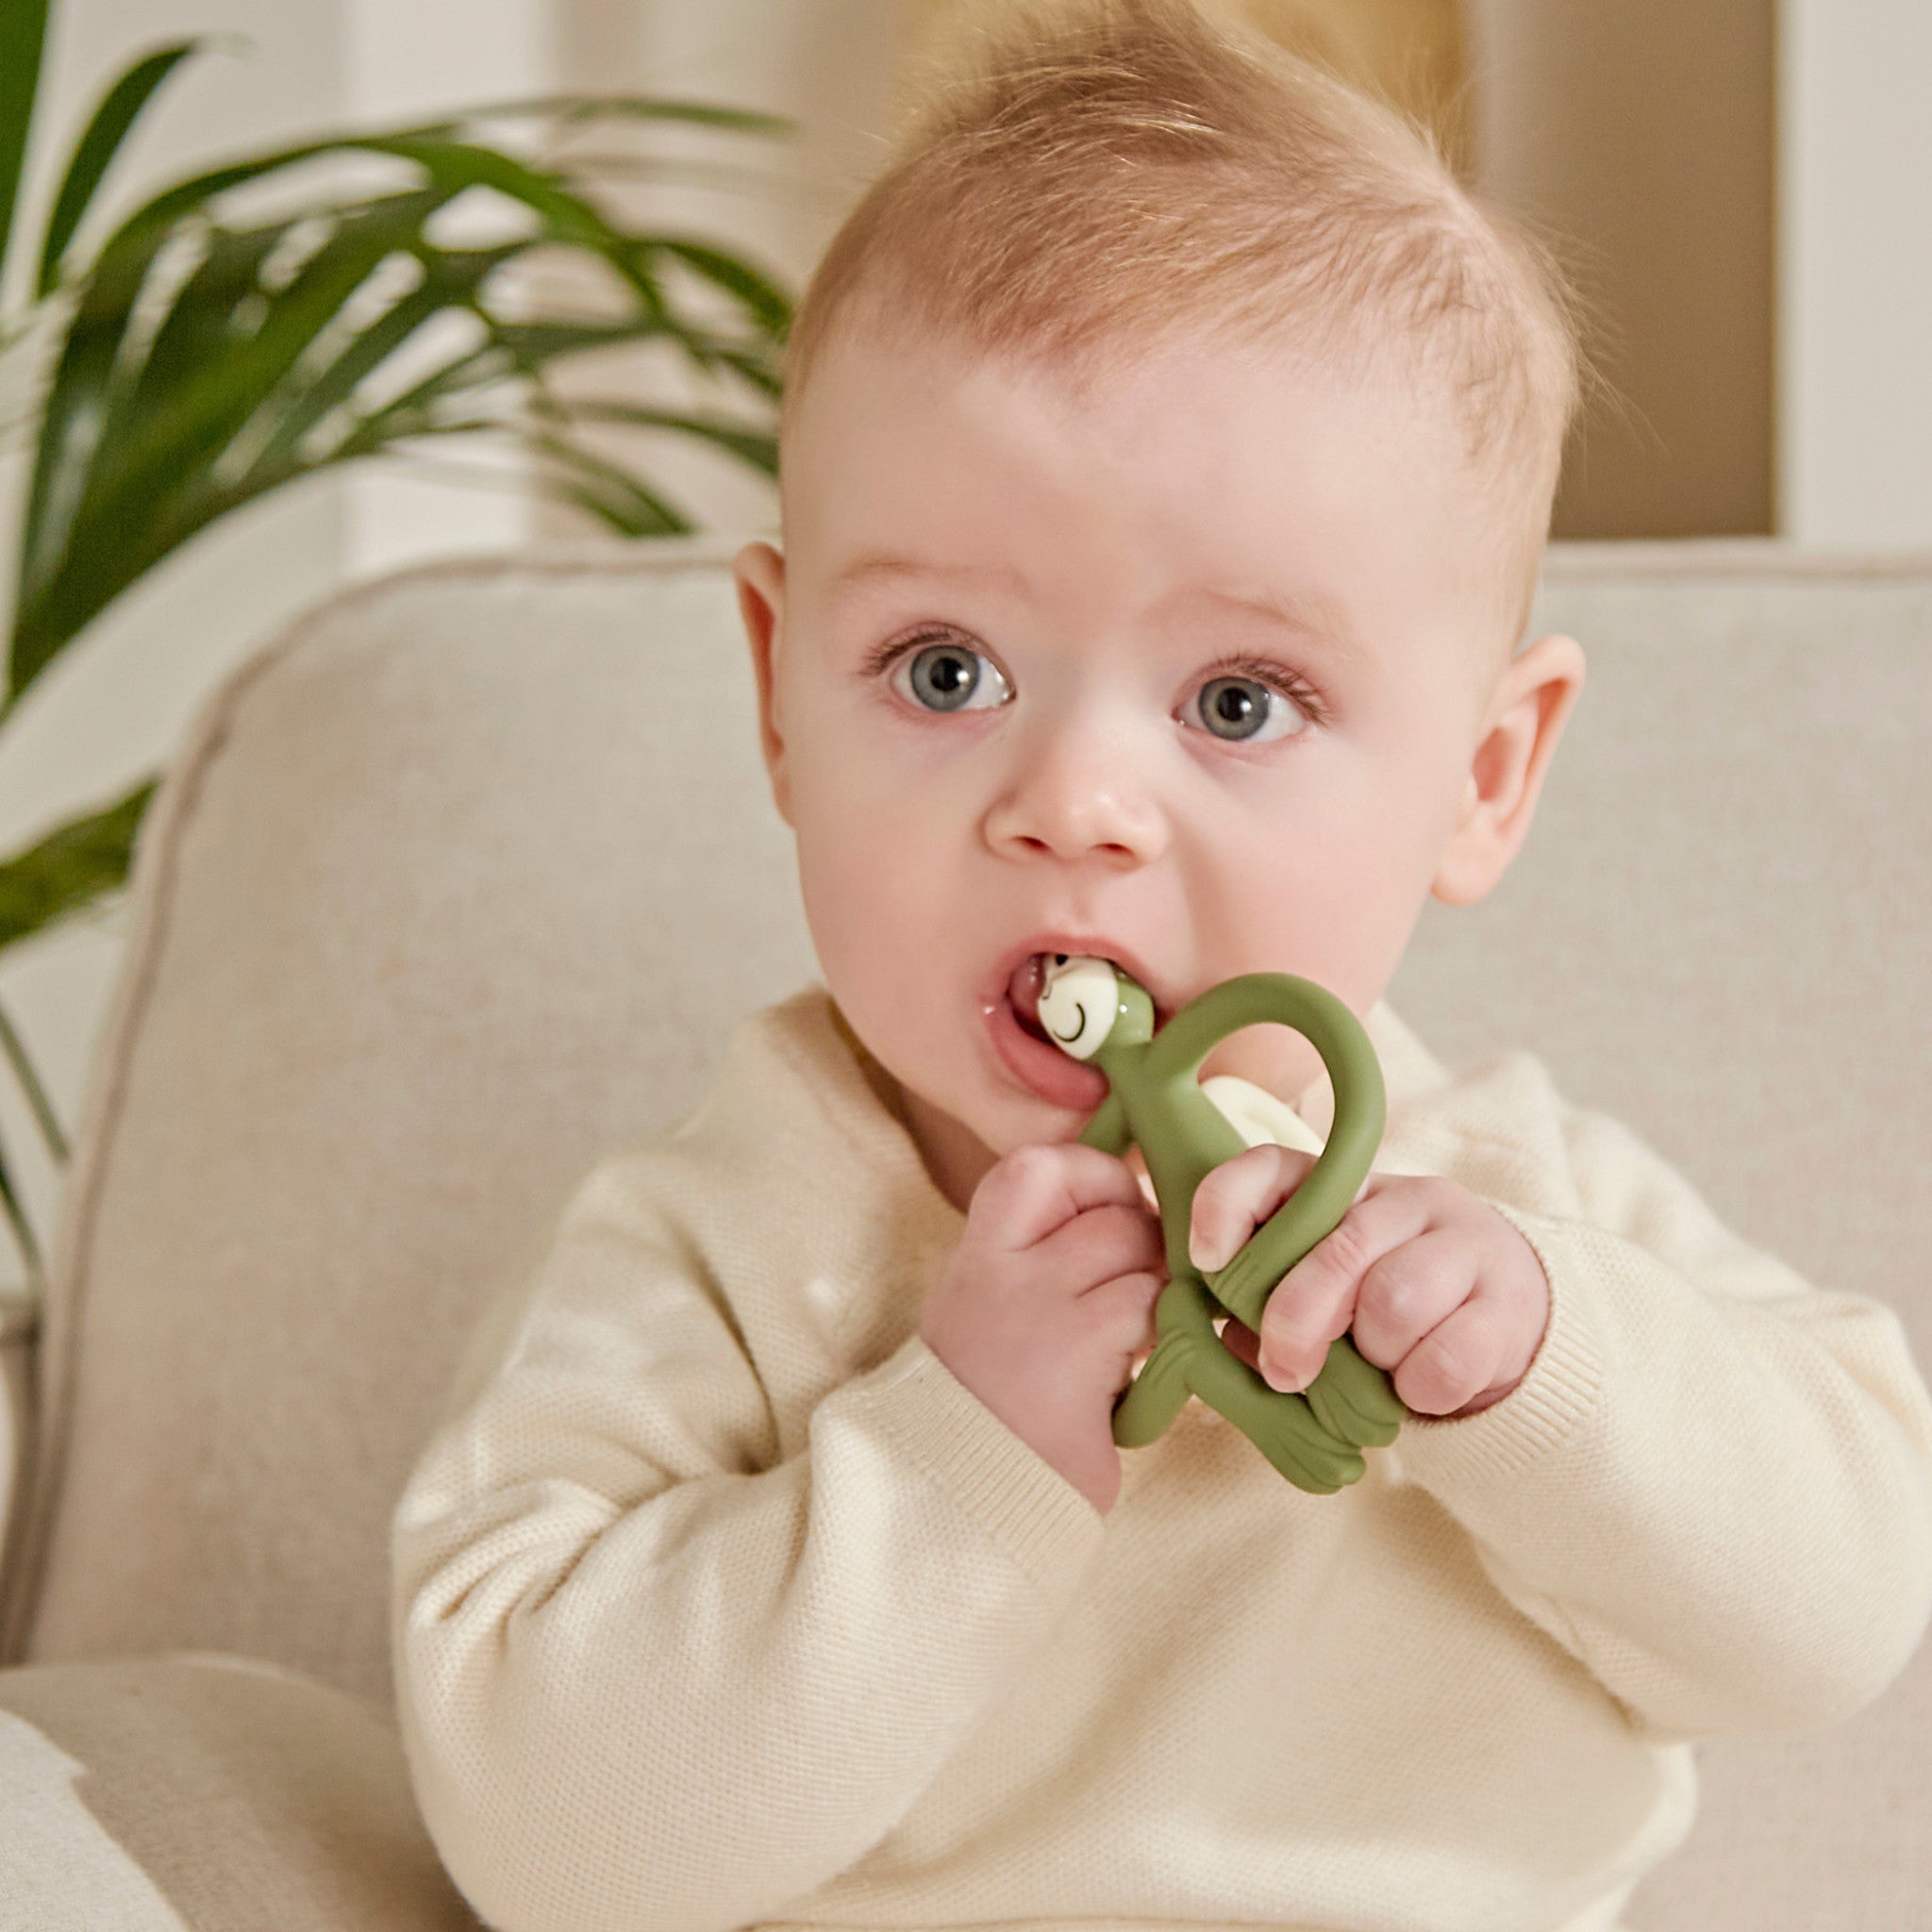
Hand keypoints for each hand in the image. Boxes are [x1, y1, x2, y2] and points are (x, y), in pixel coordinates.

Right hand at [921, 1143, 1165, 1514]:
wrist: (960, 1504)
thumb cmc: (990, 1412)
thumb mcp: (986, 1317)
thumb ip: (1032, 1263)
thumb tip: (1117, 1210)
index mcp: (975, 1258)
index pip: (1033, 1168)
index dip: (1092, 1175)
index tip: (1114, 1212)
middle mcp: (997, 1271)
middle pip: (1107, 1207)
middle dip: (1144, 1239)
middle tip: (1140, 1286)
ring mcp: (1035, 1309)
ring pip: (1135, 1250)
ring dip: (1155, 1288)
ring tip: (1136, 1334)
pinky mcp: (1076, 1354)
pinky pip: (1147, 1305)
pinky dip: (1161, 1331)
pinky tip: (1141, 1368)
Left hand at [1189, 1147, 1550, 1418]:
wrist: (1507, 1315)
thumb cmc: (1384, 1304)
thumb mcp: (1325, 1290)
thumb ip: (1269, 1304)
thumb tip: (1224, 1339)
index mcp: (1341, 1188)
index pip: (1272, 1166)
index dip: (1229, 1206)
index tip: (1207, 1261)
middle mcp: (1402, 1201)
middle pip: (1339, 1248)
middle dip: (1297, 1319)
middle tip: (1284, 1371)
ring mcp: (1462, 1245)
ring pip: (1395, 1300)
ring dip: (1371, 1355)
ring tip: (1377, 1367)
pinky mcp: (1505, 1304)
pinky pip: (1447, 1358)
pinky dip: (1418, 1390)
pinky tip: (1417, 1387)